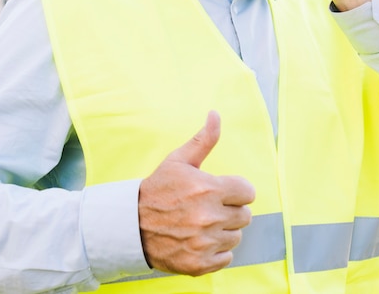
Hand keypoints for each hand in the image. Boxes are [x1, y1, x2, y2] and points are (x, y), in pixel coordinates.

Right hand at [138, 111, 254, 275]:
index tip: (221, 191)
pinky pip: (226, 258)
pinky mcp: (199, 264)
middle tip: (209, 208)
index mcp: (209, 189)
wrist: (131, 225)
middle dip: (230, 210)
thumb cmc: (159, 189)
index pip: (248, 192)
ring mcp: (204, 242)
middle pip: (244, 216)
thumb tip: (215, 114)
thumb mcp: (179, 160)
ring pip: (235, 237)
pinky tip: (199, 241)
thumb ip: (203, 139)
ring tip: (202, 224)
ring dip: (223, 231)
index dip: (236, 190)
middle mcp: (209, 217)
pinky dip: (215, 252)